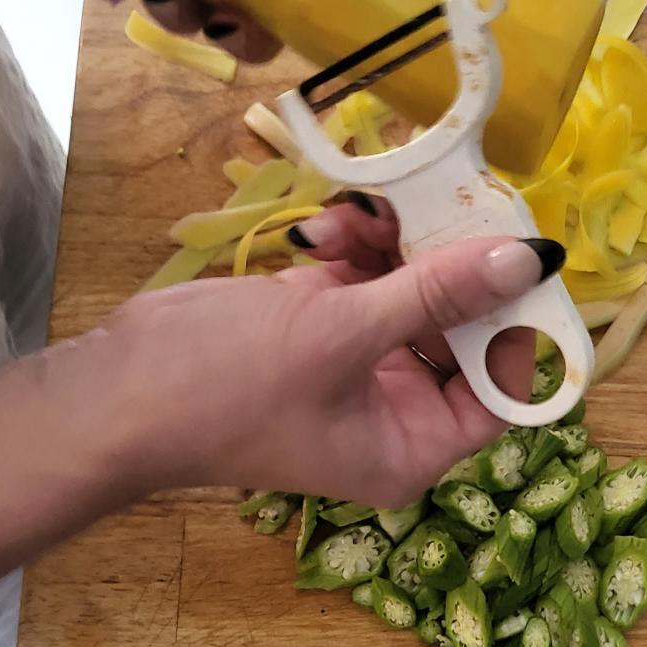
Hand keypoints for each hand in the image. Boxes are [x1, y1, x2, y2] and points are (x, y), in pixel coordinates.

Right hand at [102, 203, 557, 507]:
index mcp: (413, 446)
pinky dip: (355, 245)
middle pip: (460, 331)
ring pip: (412, 292)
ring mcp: (357, 367)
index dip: (520, 326)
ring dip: (395, 243)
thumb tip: (528, 261)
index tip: (525, 255)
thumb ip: (436, 293)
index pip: (501, 391)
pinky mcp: (321, 326)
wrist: (118, 388)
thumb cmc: (229, 385)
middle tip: (454, 200)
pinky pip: (364, 278)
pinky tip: (329, 223)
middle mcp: (395, 412)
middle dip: (450, 266)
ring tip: (370, 208)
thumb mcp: (343, 333)